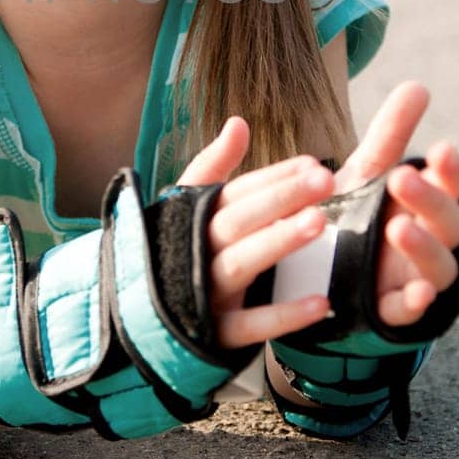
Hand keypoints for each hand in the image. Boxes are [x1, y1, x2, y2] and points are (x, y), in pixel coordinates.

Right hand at [174, 117, 337, 348]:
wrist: (134, 320)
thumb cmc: (174, 253)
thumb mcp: (187, 208)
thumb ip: (214, 166)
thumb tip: (238, 122)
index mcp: (192, 220)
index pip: (234, 192)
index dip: (272, 177)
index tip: (312, 162)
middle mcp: (195, 252)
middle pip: (238, 220)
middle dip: (280, 198)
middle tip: (324, 179)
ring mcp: (202, 294)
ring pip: (240, 264)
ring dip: (278, 242)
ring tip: (319, 223)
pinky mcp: (213, 335)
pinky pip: (249, 326)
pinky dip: (283, 316)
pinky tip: (322, 303)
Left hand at [335, 82, 458, 327]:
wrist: (320, 272)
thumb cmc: (356, 216)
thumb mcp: (366, 175)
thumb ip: (391, 135)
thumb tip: (418, 86)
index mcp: (427, 206)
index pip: (449, 186)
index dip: (449, 171)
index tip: (439, 149)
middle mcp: (432, 242)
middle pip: (449, 224)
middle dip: (430, 201)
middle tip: (401, 179)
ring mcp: (417, 278)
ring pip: (439, 268)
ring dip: (424, 249)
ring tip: (398, 227)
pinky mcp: (394, 311)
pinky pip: (412, 312)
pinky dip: (417, 304)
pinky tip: (415, 293)